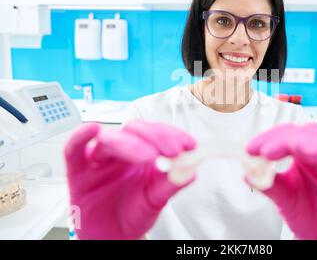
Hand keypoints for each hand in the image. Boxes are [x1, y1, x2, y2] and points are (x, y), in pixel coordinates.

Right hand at [64, 121, 195, 239]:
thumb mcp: (156, 198)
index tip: (189, 144)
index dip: (172, 135)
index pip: (155, 133)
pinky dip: (80, 137)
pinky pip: (73, 150)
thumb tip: (192, 170)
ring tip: (149, 156)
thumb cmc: (132, 214)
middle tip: (173, 150)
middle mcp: (120, 151)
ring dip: (130, 144)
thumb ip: (172, 183)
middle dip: (156, 137)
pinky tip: (92, 129)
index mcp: (140, 152)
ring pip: (110, 140)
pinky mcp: (77, 171)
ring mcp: (98, 159)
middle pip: (134, 131)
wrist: (111, 237)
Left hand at [246, 123, 316, 239]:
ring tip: (298, 149)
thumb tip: (248, 173)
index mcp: (304, 157)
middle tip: (269, 150)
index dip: (270, 137)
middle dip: (289, 138)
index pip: (289, 135)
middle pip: (310, 134)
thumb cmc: (312, 218)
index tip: (252, 149)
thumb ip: (269, 185)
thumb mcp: (285, 201)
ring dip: (314, 145)